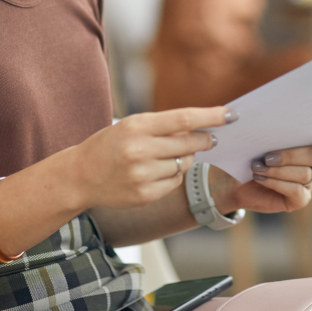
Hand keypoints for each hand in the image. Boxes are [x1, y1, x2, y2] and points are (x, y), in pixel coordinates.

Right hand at [73, 107, 232, 209]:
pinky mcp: (145, 196)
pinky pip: (174, 182)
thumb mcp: (132, 125)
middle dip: (205, 139)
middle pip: (190, 143)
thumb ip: (164, 126)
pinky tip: (156, 171)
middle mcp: (140, 151)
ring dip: (185, 158)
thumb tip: (203, 126)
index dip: (211, 116)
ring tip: (165, 155)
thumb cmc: (110, 144)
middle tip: (212, 137)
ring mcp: (142, 176)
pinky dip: (173, 175)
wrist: (80, 176)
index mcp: (137, 127)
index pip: (183, 119)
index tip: (232, 114)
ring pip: (184, 164)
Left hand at [210, 125, 311, 213]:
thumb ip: (267, 127)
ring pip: (304, 174)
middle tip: (267, 157)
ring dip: (278, 171)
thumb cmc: (247, 153)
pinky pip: (296, 190)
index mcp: (307, 139)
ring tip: (257, 167)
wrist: (234, 181)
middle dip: (290, 155)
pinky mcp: (300, 199)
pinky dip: (276, 183)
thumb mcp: (256, 137)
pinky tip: (260, 179)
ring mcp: (308, 181)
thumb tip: (261, 117)